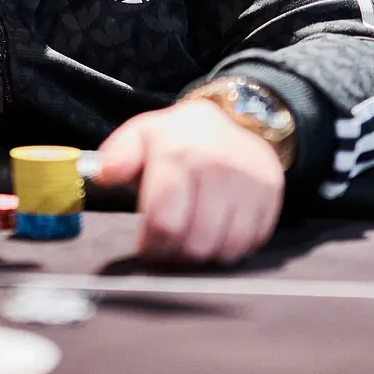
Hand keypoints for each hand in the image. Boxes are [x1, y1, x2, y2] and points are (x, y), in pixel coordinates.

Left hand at [97, 100, 284, 264]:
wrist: (238, 119)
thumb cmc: (181, 137)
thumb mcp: (143, 134)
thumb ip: (117, 154)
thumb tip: (103, 173)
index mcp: (179, 150)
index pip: (164, 222)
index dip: (152, 245)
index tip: (147, 246)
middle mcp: (218, 165)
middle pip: (194, 243)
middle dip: (175, 254)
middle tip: (168, 247)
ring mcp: (249, 181)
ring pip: (222, 249)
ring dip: (202, 255)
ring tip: (192, 239)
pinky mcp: (271, 196)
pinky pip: (248, 244)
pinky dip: (229, 247)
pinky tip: (217, 232)